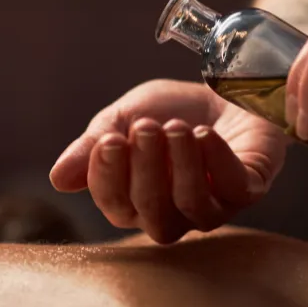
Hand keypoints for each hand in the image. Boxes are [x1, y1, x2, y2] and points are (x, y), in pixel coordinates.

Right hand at [49, 79, 288, 242]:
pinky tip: (205, 134)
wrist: (223, 88)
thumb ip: (92, 145)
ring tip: (177, 128)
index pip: (116, 206)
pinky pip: (234, 190)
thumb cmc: (171, 110)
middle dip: (146, 171)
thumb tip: (58, 178)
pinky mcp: (249, 188)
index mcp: (137, 199)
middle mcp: (175, 212)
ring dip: (182, 167)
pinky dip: (216, 161)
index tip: (110, 140)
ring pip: (194, 209)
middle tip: (145, 127)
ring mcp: (214, 205)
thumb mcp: (125, 117)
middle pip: (154, 218)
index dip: (109, 178)